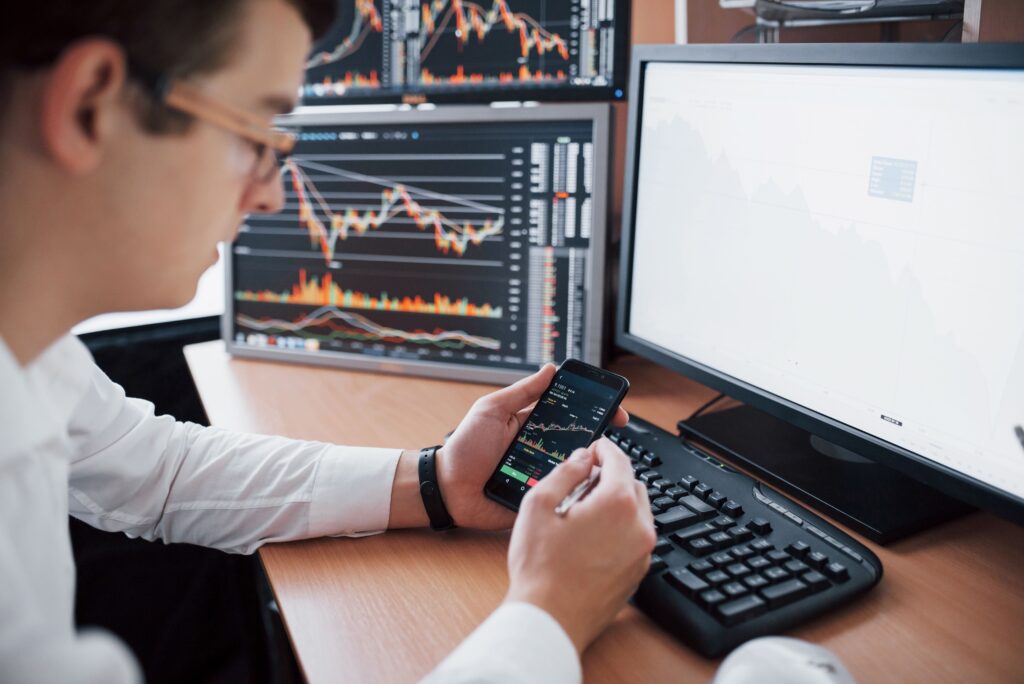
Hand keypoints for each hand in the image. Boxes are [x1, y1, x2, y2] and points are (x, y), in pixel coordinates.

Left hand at [435, 364, 628, 529]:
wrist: (447, 488)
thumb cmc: (465, 447)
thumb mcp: (492, 410)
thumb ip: (521, 391)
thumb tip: (550, 369)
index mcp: (535, 427)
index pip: (572, 416)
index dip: (595, 411)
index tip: (615, 409)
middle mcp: (543, 451)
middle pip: (580, 445)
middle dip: (598, 442)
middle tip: (609, 439)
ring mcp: (543, 476)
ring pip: (575, 472)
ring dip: (587, 468)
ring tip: (595, 464)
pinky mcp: (538, 500)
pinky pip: (560, 497)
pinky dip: (572, 493)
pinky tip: (580, 488)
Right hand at [503, 439, 655, 652]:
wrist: (549, 620)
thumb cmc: (540, 567)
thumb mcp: (539, 505)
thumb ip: (565, 472)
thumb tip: (582, 458)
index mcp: (618, 504)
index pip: (620, 460)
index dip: (604, 448)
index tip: (594, 448)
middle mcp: (639, 527)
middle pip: (633, 484)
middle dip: (611, 477)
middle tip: (582, 483)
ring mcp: (642, 553)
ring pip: (637, 512)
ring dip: (616, 503)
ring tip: (583, 513)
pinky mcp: (638, 573)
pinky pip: (635, 538)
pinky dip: (620, 529)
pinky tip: (590, 538)